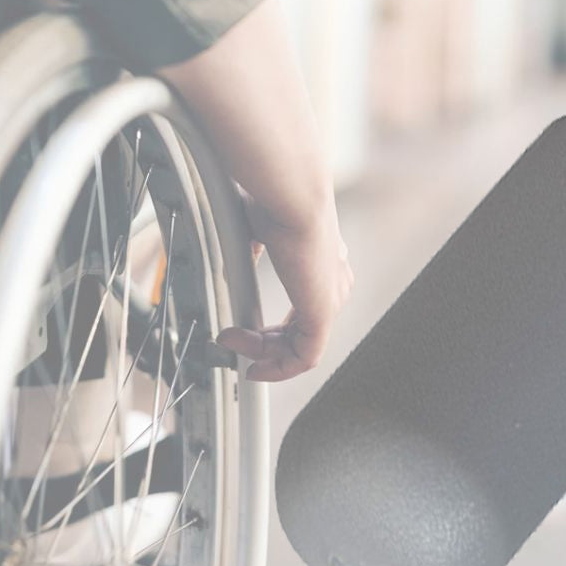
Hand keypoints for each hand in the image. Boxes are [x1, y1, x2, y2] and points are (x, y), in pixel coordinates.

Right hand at [217, 192, 352, 381]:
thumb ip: (252, 250)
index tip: (243, 329)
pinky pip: (304, 357)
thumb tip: (238, 264)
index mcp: (324, 263)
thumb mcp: (259, 230)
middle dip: (263, 344)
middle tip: (232, 340)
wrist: (292, 198)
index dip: (274, 327)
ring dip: (262, 353)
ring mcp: (330, 300)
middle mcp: (333, 283)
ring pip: (300, 347)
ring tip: (233, 344)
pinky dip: (277, 367)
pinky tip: (253, 364)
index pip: (304, 309)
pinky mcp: (323, 314)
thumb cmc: (276, 201)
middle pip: (301, 333)